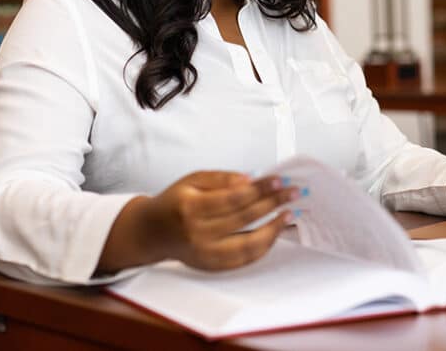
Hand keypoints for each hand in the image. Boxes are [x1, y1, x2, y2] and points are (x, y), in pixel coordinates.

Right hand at [100, 171, 298, 273]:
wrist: (151, 232)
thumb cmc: (175, 201)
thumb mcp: (192, 180)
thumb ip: (222, 178)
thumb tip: (251, 179)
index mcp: (191, 208)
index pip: (234, 198)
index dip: (260, 189)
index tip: (279, 180)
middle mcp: (197, 233)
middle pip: (244, 218)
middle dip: (273, 203)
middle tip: (293, 193)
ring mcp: (205, 254)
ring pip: (247, 244)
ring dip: (273, 229)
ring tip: (289, 214)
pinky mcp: (210, 266)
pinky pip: (243, 260)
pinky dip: (262, 247)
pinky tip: (274, 232)